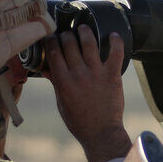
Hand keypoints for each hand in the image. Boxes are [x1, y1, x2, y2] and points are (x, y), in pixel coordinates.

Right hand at [43, 26, 131, 161]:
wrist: (101, 133)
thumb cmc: (79, 121)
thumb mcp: (61, 102)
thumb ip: (55, 83)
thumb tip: (46, 68)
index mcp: (63, 81)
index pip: (54, 52)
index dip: (51, 40)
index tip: (51, 36)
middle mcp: (79, 74)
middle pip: (69, 44)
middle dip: (66, 34)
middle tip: (67, 34)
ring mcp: (97, 74)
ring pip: (89, 43)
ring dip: (85, 32)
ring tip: (83, 28)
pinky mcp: (113, 76)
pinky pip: (116, 53)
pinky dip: (115, 42)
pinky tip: (113, 34)